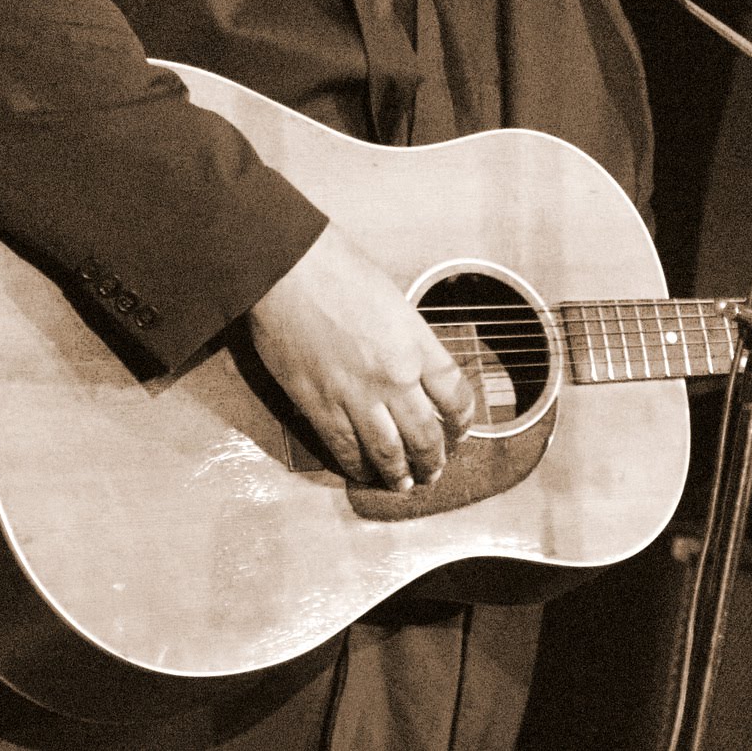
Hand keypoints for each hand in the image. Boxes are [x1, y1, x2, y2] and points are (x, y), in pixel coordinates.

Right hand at [248, 223, 474, 488]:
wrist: (288, 268)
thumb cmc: (338, 268)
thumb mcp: (392, 299)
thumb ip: (407, 337)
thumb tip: (414, 366)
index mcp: (416, 343)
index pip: (456, 395)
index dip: (463, 421)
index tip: (461, 430)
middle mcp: (394, 376)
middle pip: (427, 434)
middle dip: (435, 459)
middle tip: (436, 469)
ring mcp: (356, 395)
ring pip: (389, 452)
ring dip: (401, 474)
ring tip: (406, 484)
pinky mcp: (318, 406)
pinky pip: (345, 449)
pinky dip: (358, 467)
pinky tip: (365, 473)